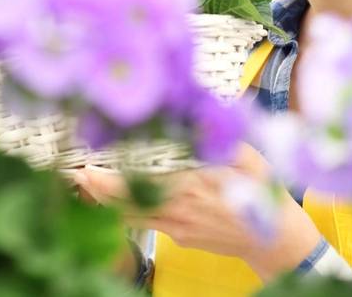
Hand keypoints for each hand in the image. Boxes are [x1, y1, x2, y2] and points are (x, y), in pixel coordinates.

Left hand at [73, 143, 322, 281]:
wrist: (278, 241)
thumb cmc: (264, 195)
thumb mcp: (249, 158)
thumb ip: (221, 138)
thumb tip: (200, 109)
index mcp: (195, 184)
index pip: (146, 179)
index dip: (115, 175)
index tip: (91, 163)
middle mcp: (181, 207)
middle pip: (129, 198)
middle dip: (98, 187)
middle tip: (73, 171)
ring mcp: (177, 225)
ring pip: (130, 213)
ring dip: (103, 199)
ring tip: (79, 180)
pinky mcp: (178, 235)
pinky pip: (141, 222)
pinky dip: (119, 209)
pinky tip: (103, 197)